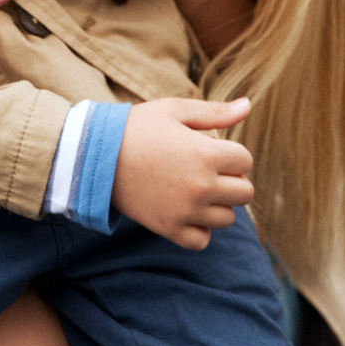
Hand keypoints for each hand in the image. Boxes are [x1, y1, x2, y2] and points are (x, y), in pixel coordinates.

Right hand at [111, 97, 252, 249]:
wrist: (96, 155)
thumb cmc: (137, 127)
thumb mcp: (175, 110)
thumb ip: (215, 112)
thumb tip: (248, 105)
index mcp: (206, 153)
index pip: (245, 160)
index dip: (231, 153)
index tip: (211, 149)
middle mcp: (201, 185)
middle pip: (244, 193)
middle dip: (232, 179)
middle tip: (207, 171)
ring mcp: (186, 210)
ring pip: (227, 218)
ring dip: (217, 204)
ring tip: (195, 189)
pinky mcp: (168, 228)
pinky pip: (202, 240)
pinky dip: (200, 229)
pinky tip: (187, 211)